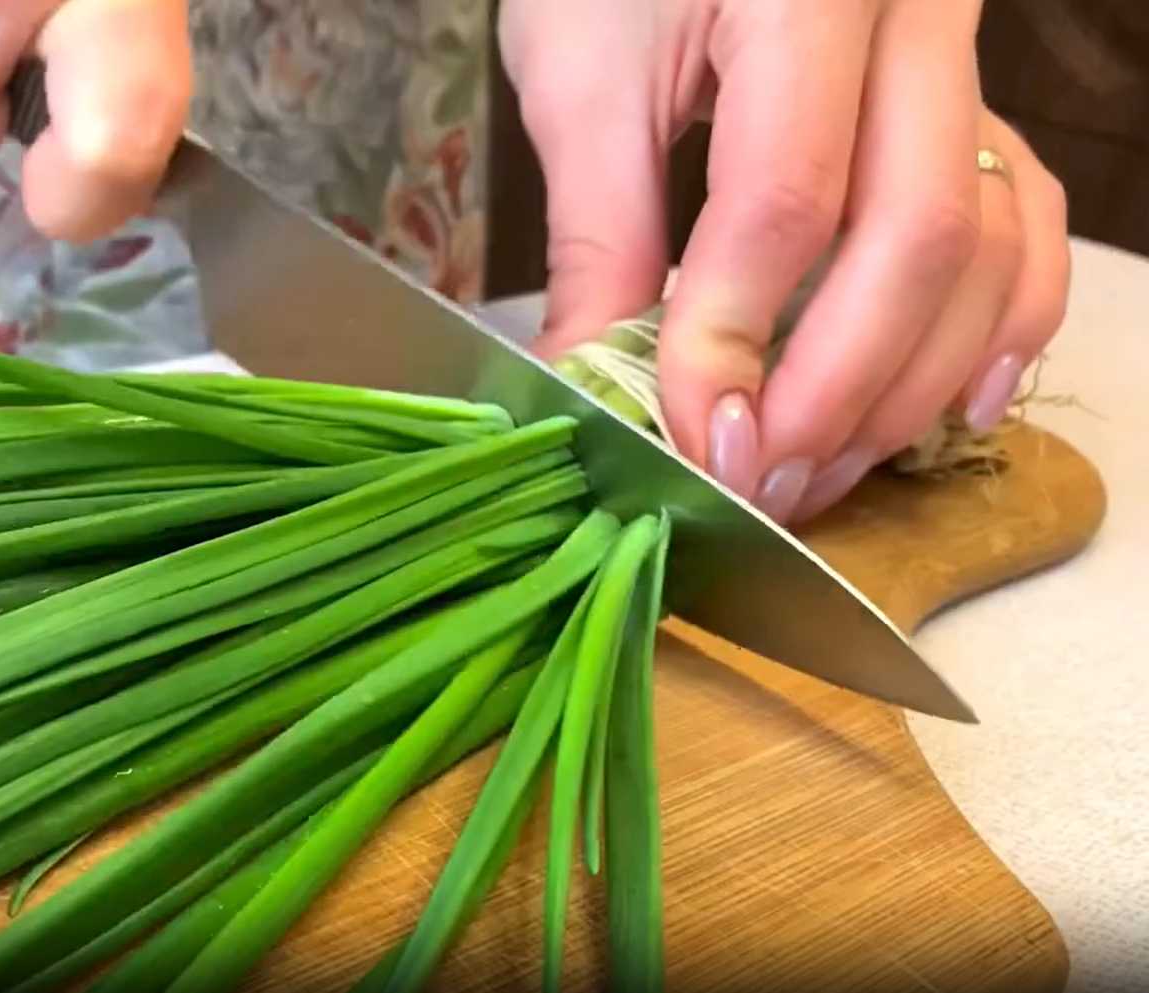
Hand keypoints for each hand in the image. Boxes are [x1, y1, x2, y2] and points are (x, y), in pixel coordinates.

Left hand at [500, 0, 1070, 522]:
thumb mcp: (578, 76)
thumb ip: (597, 234)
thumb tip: (592, 385)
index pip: (787, 196)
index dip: (735, 339)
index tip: (694, 441)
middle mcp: (918, 17)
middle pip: (919, 233)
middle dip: (836, 386)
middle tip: (760, 482)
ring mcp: (964, 59)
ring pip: (989, 245)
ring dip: (908, 383)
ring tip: (818, 469)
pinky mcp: (974, 101)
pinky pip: (1030, 223)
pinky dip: (995, 327)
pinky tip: (942, 408)